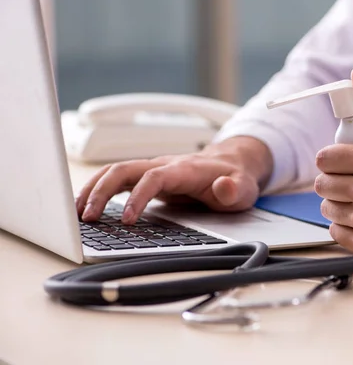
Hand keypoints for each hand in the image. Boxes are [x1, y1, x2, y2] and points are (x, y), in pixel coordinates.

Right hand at [76, 136, 272, 223]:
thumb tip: (223, 187)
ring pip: (116, 172)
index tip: (127, 220)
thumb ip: (233, 189)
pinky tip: (88, 206)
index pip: (153, 177)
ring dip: (93, 189)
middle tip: (86, 217)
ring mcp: (154, 170)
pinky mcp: (149, 177)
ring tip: (76, 214)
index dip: (138, 197)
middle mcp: (164, 165)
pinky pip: (118, 179)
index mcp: (184, 169)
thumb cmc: (235, 179)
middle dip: (102, 191)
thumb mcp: (243, 188)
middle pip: (124, 169)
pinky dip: (99, 190)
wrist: (232, 165)